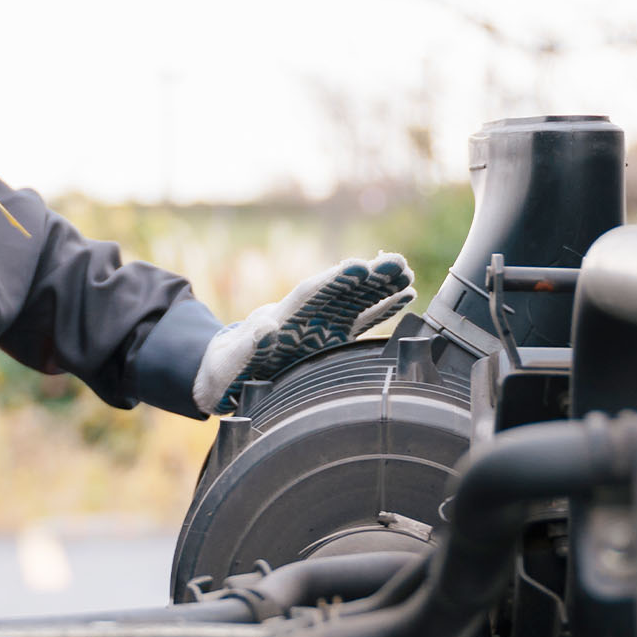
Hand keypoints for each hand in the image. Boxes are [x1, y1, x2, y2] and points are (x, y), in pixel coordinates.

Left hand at [191, 254, 413, 414]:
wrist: (230, 374)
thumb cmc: (229, 368)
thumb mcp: (232, 359)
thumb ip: (250, 345)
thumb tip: (265, 331)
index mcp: (283, 317)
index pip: (312, 294)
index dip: (333, 281)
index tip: (357, 267)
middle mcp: (308, 315)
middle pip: (340, 290)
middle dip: (366, 277)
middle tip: (397, 263)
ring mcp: (324, 323)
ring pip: (356, 299)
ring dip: (380, 286)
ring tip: (407, 273)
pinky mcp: (334, 337)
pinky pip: (363, 319)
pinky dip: (384, 308)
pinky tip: (407, 295)